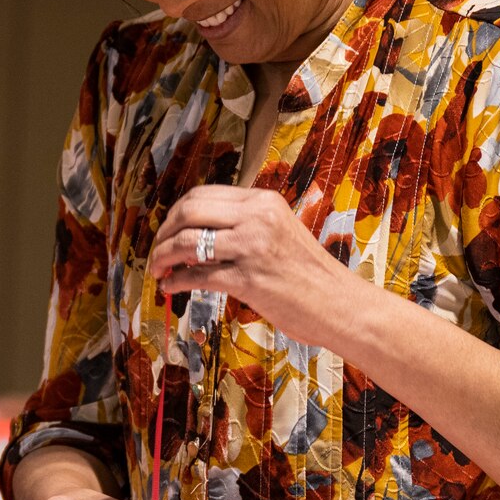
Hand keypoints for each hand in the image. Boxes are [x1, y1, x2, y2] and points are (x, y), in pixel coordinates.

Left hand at [150, 185, 365, 347]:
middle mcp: (256, 217)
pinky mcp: (248, 278)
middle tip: (157, 252)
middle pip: (188, 211)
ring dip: (163, 257)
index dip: (177, 213)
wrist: (342, 304)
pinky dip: (177, 281)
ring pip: (187, 241)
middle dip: (164, 232)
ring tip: (158, 270)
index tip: (167, 231)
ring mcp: (252, 246)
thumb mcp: (278, 233)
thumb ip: (245, 227)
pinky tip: (171, 288)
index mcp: (263, 201)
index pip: (203, 195)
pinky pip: (197, 275)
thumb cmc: (310, 275)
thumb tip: (198, 233)